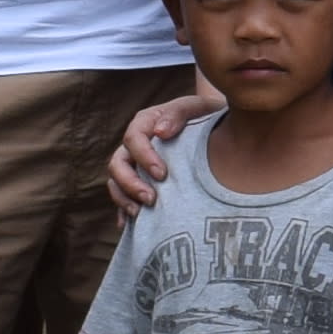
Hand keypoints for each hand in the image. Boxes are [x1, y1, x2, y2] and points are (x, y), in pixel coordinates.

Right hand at [105, 81, 217, 218]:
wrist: (217, 128)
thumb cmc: (206, 115)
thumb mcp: (196, 107)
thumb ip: (177, 114)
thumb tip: (160, 132)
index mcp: (146, 123)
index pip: (133, 138)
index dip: (144, 157)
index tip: (162, 174)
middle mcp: (135, 145)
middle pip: (118, 164)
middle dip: (130, 184)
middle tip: (151, 200)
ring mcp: (135, 165)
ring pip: (116, 183)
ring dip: (124, 199)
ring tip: (140, 215)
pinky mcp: (140, 182)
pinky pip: (124, 198)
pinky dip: (124, 212)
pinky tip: (132, 226)